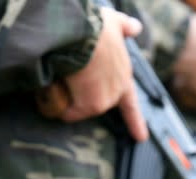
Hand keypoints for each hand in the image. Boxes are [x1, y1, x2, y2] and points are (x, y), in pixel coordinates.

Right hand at [60, 7, 147, 140]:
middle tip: (70, 77)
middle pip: (95, 104)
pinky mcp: (91, 106)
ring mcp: (105, 100)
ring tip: (64, 74)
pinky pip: (68, 113)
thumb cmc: (95, 27)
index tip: (141, 138)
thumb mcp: (115, 23)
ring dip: (68, 97)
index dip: (135, 122)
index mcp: (124, 76)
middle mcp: (118, 91)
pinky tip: (55, 88)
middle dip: (81, 96)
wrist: (83, 33)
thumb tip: (135, 28)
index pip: (130, 104)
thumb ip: (125, 27)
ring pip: (79, 107)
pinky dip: (58, 105)